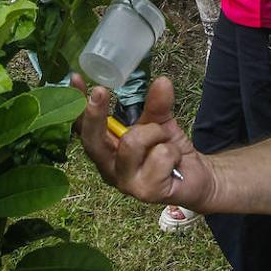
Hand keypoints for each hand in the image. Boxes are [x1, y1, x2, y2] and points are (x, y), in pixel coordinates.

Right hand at [72, 75, 214, 208]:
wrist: (195, 177)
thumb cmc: (168, 150)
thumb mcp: (160, 121)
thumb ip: (157, 103)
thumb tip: (162, 81)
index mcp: (106, 150)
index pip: (84, 127)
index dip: (77, 104)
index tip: (75, 78)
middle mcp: (109, 168)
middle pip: (92, 141)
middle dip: (95, 115)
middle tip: (100, 90)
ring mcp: (126, 182)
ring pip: (131, 143)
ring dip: (155, 133)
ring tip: (165, 140)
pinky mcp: (146, 192)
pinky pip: (159, 157)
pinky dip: (172, 151)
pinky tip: (175, 161)